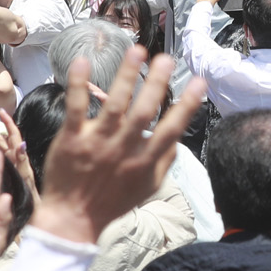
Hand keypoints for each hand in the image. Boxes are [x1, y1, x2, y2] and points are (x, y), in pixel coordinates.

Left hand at [35, 47, 203, 244]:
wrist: (73, 220)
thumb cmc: (113, 202)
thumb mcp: (149, 187)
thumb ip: (165, 161)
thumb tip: (178, 136)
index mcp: (144, 161)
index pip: (171, 129)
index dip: (186, 105)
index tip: (199, 82)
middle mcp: (123, 149)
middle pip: (144, 112)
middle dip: (156, 84)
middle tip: (166, 60)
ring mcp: (96, 143)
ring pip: (114, 105)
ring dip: (126, 76)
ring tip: (137, 51)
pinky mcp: (71, 139)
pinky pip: (75, 108)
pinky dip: (78, 85)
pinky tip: (83, 61)